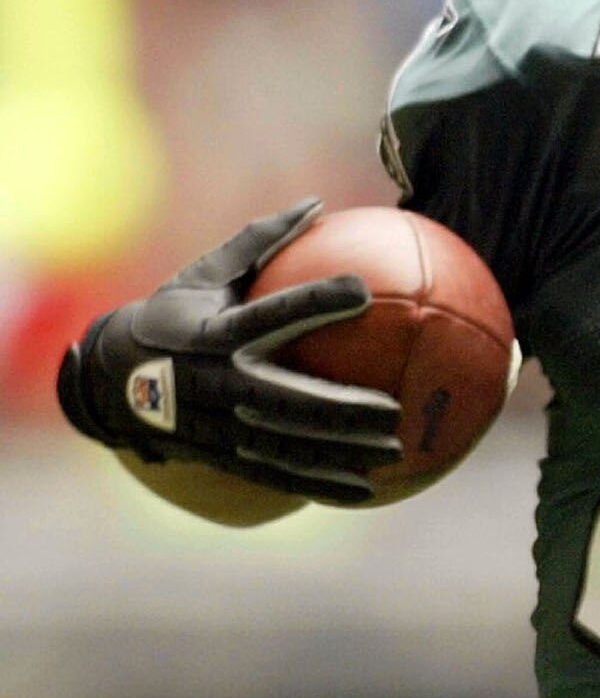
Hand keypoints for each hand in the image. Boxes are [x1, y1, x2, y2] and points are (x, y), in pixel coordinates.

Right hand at [57, 200, 402, 501]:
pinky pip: (276, 475)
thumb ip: (260, 243)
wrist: (107, 380)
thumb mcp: (204, 276)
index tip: (362, 291)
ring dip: (341, 453)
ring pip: (285, 446)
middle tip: (395, 409)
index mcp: (212, 334)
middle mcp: (213, 384)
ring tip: (394, 452)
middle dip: (340, 409)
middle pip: (284, 401)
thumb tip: (317, 204)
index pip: (269, 316)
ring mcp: (215, 426)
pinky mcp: (220, 455)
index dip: (313, 302)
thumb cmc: (172, 317)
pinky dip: (321, 486)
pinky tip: (366, 492)